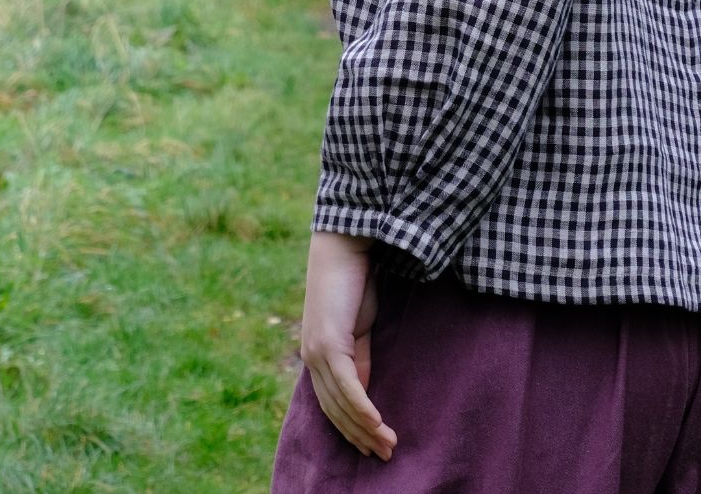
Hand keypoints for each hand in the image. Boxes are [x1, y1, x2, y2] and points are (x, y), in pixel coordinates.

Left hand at [299, 230, 397, 460]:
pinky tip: (377, 422)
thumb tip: (365, 388)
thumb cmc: (355, 280)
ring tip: (388, 444)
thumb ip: (359, 356)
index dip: (352, 427)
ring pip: (340, 403)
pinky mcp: (328, 343)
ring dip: (365, 428)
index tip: (374, 445)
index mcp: (318, 354)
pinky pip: (346, 385)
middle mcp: (312, 357)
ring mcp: (318, 351)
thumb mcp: (359, 326)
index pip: (333, 403)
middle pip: (334, 410)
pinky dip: (362, 406)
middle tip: (385, 455)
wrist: (344, 245)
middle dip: (360, 436)